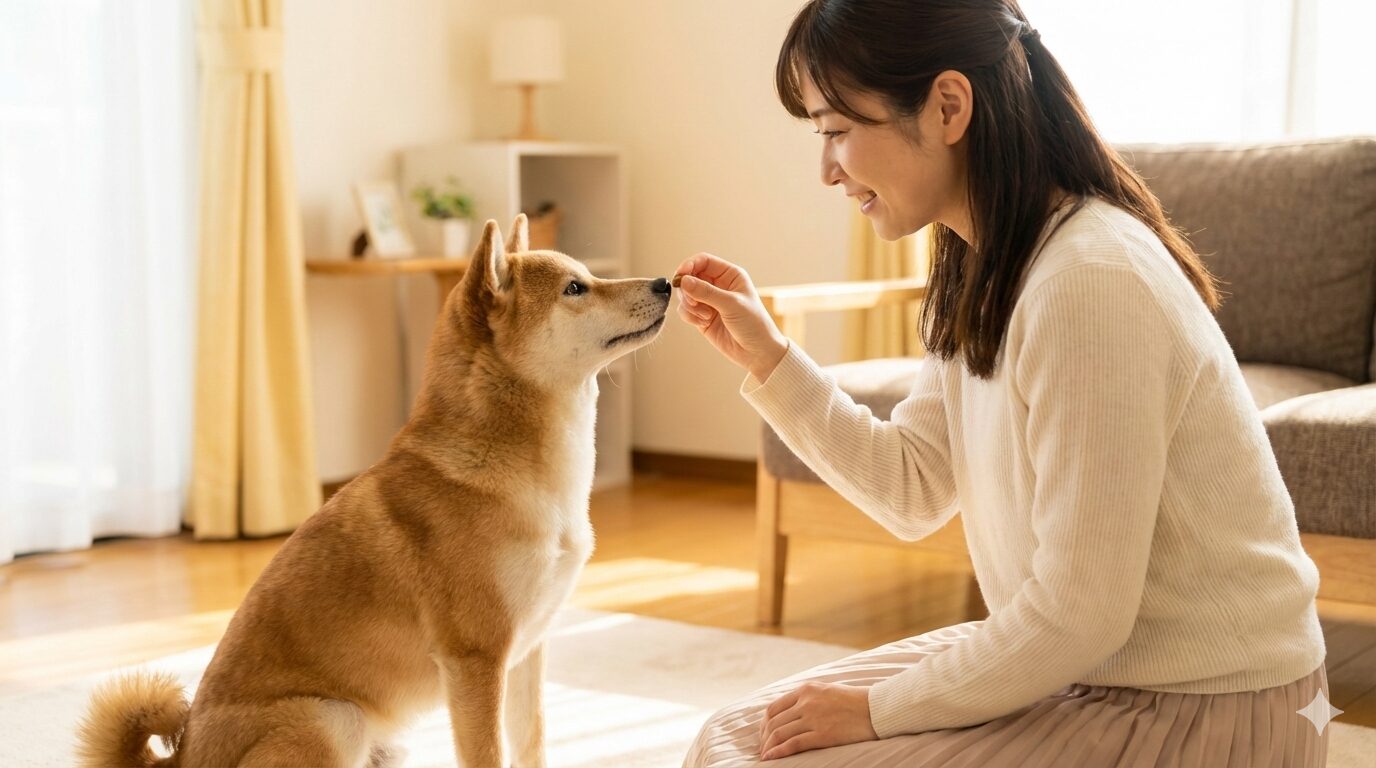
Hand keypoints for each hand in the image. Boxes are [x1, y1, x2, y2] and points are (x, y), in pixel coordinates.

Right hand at [673, 253, 788, 380]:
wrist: (757, 352)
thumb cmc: (754, 324)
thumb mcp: (731, 304)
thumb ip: (706, 292)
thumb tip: (683, 280)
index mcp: (730, 275)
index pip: (703, 261)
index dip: (689, 265)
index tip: (680, 276)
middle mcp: (718, 286)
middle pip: (691, 277)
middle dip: (688, 290)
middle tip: (693, 302)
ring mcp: (709, 301)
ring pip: (686, 294)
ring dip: (690, 305)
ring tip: (705, 316)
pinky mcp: (702, 317)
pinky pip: (686, 310)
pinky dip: (690, 316)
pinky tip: (703, 323)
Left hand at [757, 682, 877, 760]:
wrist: (877, 708)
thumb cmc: (855, 702)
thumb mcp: (826, 691)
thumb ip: (808, 698)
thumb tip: (791, 713)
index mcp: (806, 690)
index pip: (774, 708)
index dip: (764, 724)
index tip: (764, 734)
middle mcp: (806, 702)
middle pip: (774, 722)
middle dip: (764, 738)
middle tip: (763, 748)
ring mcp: (813, 718)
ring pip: (780, 733)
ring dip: (768, 747)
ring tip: (765, 756)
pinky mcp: (822, 734)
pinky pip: (793, 744)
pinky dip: (778, 752)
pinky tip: (771, 758)